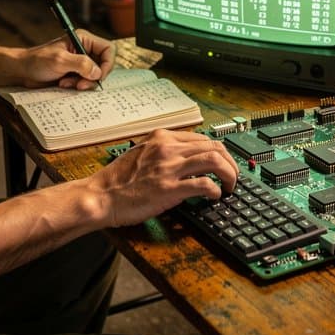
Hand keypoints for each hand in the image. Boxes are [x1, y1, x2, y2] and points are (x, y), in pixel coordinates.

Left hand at [17, 30, 114, 89]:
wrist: (23, 71)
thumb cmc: (37, 60)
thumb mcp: (59, 60)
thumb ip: (81, 64)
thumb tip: (97, 72)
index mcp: (84, 39)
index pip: (108, 49)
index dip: (107, 64)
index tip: (98, 76)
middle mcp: (85, 50)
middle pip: (104, 65)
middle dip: (93, 77)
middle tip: (80, 84)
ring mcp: (81, 63)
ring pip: (95, 76)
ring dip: (83, 83)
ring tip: (66, 83)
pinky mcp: (76, 74)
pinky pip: (86, 82)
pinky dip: (78, 86)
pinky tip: (64, 84)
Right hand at [84, 129, 238, 226]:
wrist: (100, 196)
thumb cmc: (117, 180)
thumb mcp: (142, 154)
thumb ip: (163, 152)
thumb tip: (186, 159)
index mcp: (161, 138)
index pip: (202, 139)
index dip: (219, 152)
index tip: (224, 162)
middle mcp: (167, 148)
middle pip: (214, 146)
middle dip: (230, 162)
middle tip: (233, 176)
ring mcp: (168, 167)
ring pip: (214, 160)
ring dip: (229, 173)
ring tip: (230, 185)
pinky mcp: (169, 188)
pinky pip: (203, 184)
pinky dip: (215, 190)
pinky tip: (215, 196)